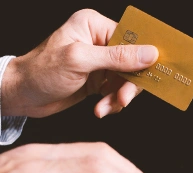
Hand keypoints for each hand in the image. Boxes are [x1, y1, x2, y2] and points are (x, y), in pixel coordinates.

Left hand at [1, 9, 157, 117]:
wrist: (22, 95)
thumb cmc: (42, 71)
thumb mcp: (80, 60)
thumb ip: (117, 57)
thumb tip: (149, 53)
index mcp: (94, 26)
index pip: (131, 38)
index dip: (144, 56)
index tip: (153, 73)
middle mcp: (100, 42)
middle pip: (132, 62)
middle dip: (129, 84)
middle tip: (123, 98)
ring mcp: (100, 63)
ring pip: (126, 80)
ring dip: (119, 97)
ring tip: (106, 106)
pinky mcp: (98, 80)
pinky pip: (117, 91)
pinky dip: (112, 102)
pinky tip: (101, 108)